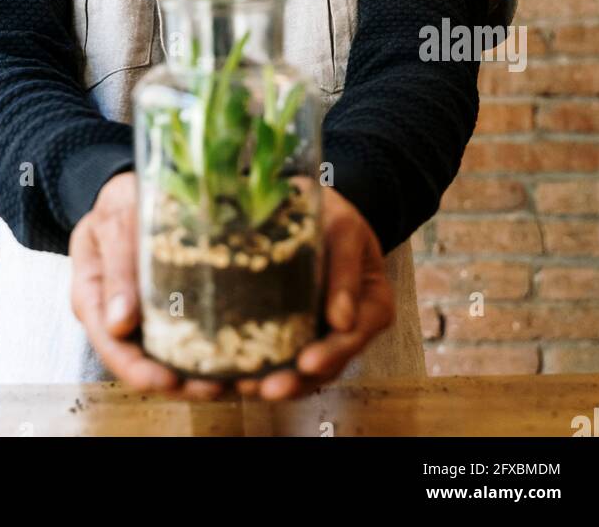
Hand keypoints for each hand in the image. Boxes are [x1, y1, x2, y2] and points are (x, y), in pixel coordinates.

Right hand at [69, 171, 227, 399]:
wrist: (134, 188)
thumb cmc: (118, 202)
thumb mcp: (112, 224)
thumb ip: (116, 267)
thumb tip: (119, 322)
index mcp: (93, 300)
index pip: (112, 347)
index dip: (139, 370)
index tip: (169, 380)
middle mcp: (119, 316)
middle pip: (144, 362)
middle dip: (179, 382)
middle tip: (216, 387)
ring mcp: (147, 313)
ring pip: (170, 354)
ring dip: (201, 372)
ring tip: (237, 379)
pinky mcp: (174, 305)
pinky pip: (192, 332)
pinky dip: (214, 346)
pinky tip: (241, 352)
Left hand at [233, 187, 394, 399]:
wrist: (318, 210)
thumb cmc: (336, 217)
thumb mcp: (346, 230)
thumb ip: (345, 270)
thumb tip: (342, 320)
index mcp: (372, 307)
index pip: (354, 337)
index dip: (331, 354)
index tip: (307, 363)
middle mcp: (348, 330)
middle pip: (326, 365)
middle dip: (296, 381)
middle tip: (268, 387)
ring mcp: (320, 335)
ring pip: (300, 372)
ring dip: (271, 384)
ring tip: (242, 388)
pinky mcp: (292, 332)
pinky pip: (277, 356)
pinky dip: (254, 369)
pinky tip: (226, 376)